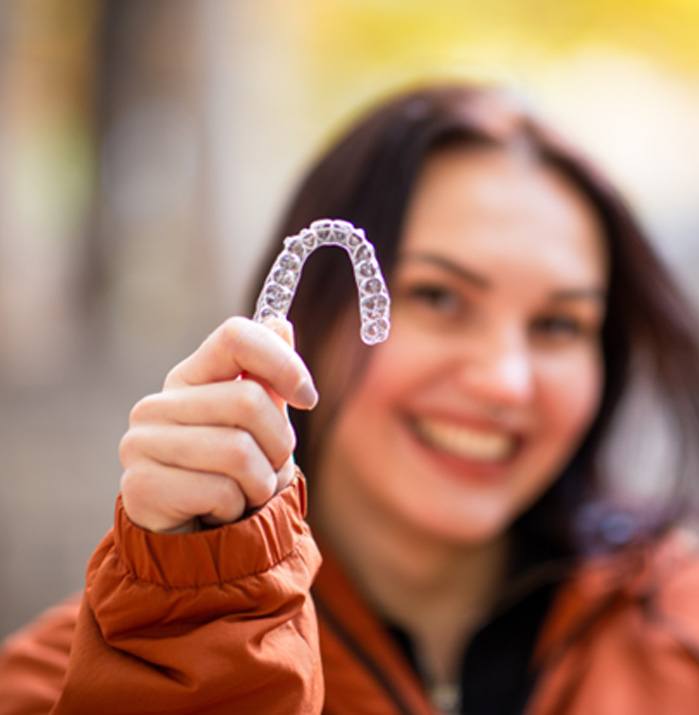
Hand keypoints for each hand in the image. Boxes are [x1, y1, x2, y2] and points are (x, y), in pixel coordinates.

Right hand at [118, 316, 317, 532]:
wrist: (198, 542)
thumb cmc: (233, 476)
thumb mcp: (260, 425)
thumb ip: (267, 378)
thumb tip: (280, 323)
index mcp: (190, 378)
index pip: (236, 337)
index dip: (283, 362)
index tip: (307, 397)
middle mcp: (158, 404)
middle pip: (249, 400)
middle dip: (278, 445)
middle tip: (266, 468)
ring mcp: (142, 443)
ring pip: (238, 451)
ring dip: (259, 482)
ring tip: (243, 493)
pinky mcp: (140, 485)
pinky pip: (220, 491)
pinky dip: (236, 508)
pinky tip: (218, 513)